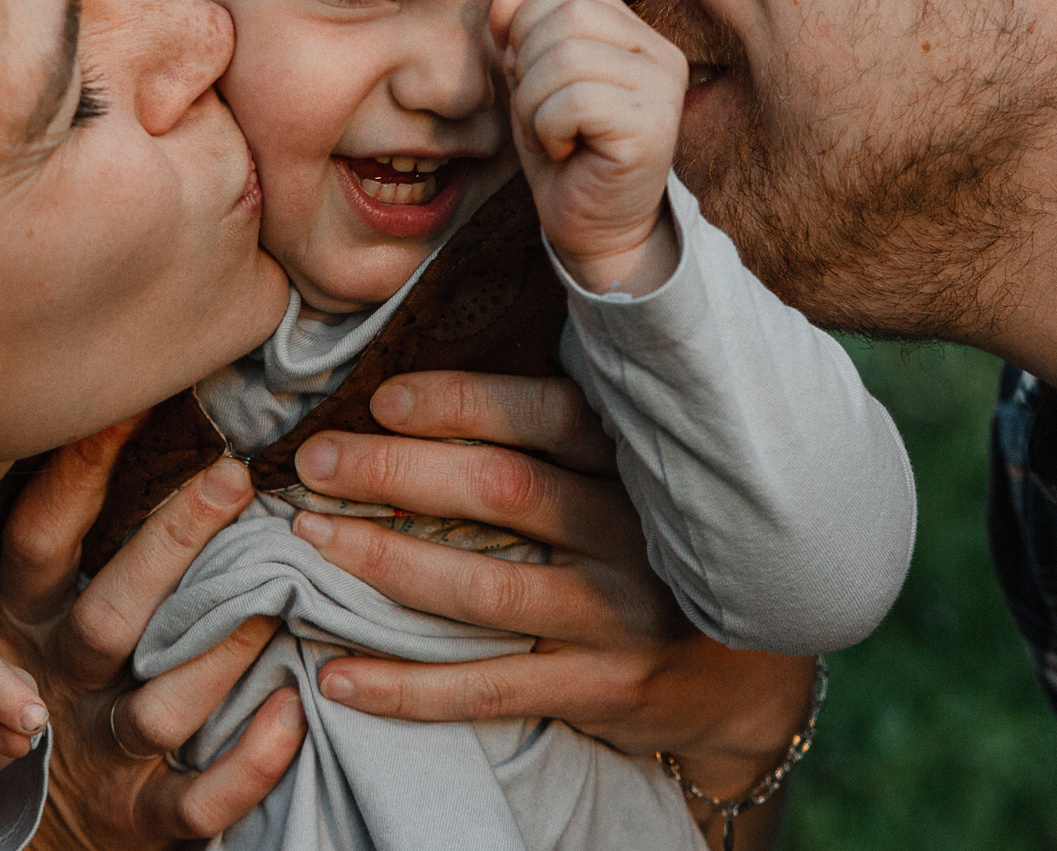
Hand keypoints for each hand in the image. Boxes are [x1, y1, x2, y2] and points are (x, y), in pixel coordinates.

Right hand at [0, 421, 306, 849]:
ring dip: (222, 653)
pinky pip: (196, 802)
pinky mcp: (137, 820)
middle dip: (171, 545)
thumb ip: (63, 532)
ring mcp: (98, 758)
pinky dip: (248, 761)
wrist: (23, 820)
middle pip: (107, 618)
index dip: (77, 471)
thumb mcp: (30, 607)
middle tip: (234, 478)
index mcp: (24, 621)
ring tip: (280, 598)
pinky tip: (292, 710)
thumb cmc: (47, 677)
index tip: (132, 399)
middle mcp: (55, 685)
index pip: (39, 540)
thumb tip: (105, 412)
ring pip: (158, 709)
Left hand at [288, 370, 816, 847]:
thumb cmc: (657, 544)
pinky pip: (487, 689)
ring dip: (386, 565)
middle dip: (396, 473)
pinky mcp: (598, 690)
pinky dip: (405, 687)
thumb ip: (568, 428)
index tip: (383, 398)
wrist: (745, 677)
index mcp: (636, 464)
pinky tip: (335, 675)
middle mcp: (631, 535)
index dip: (463, 404)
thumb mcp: (640, 472)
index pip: (549, 415)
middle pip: (502, 492)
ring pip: (484, 589)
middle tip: (315, 461)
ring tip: (310, 542)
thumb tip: (442, 367)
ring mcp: (617, 618)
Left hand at [490, 0, 687, 295]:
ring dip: (535, 103)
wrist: (594, 229)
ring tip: (553, 134)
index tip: (535, 80)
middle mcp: (662, 54)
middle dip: (529, 64)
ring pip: (565, 58)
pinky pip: (573, 101)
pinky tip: (567, 151)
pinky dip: (548, 128)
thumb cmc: (564, 153)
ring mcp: (663, 90)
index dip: (531, 28)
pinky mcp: (653, 128)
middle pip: (569, 15)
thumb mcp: (531, 83)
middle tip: (541, 112)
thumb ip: (519, 35)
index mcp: (638, 35)